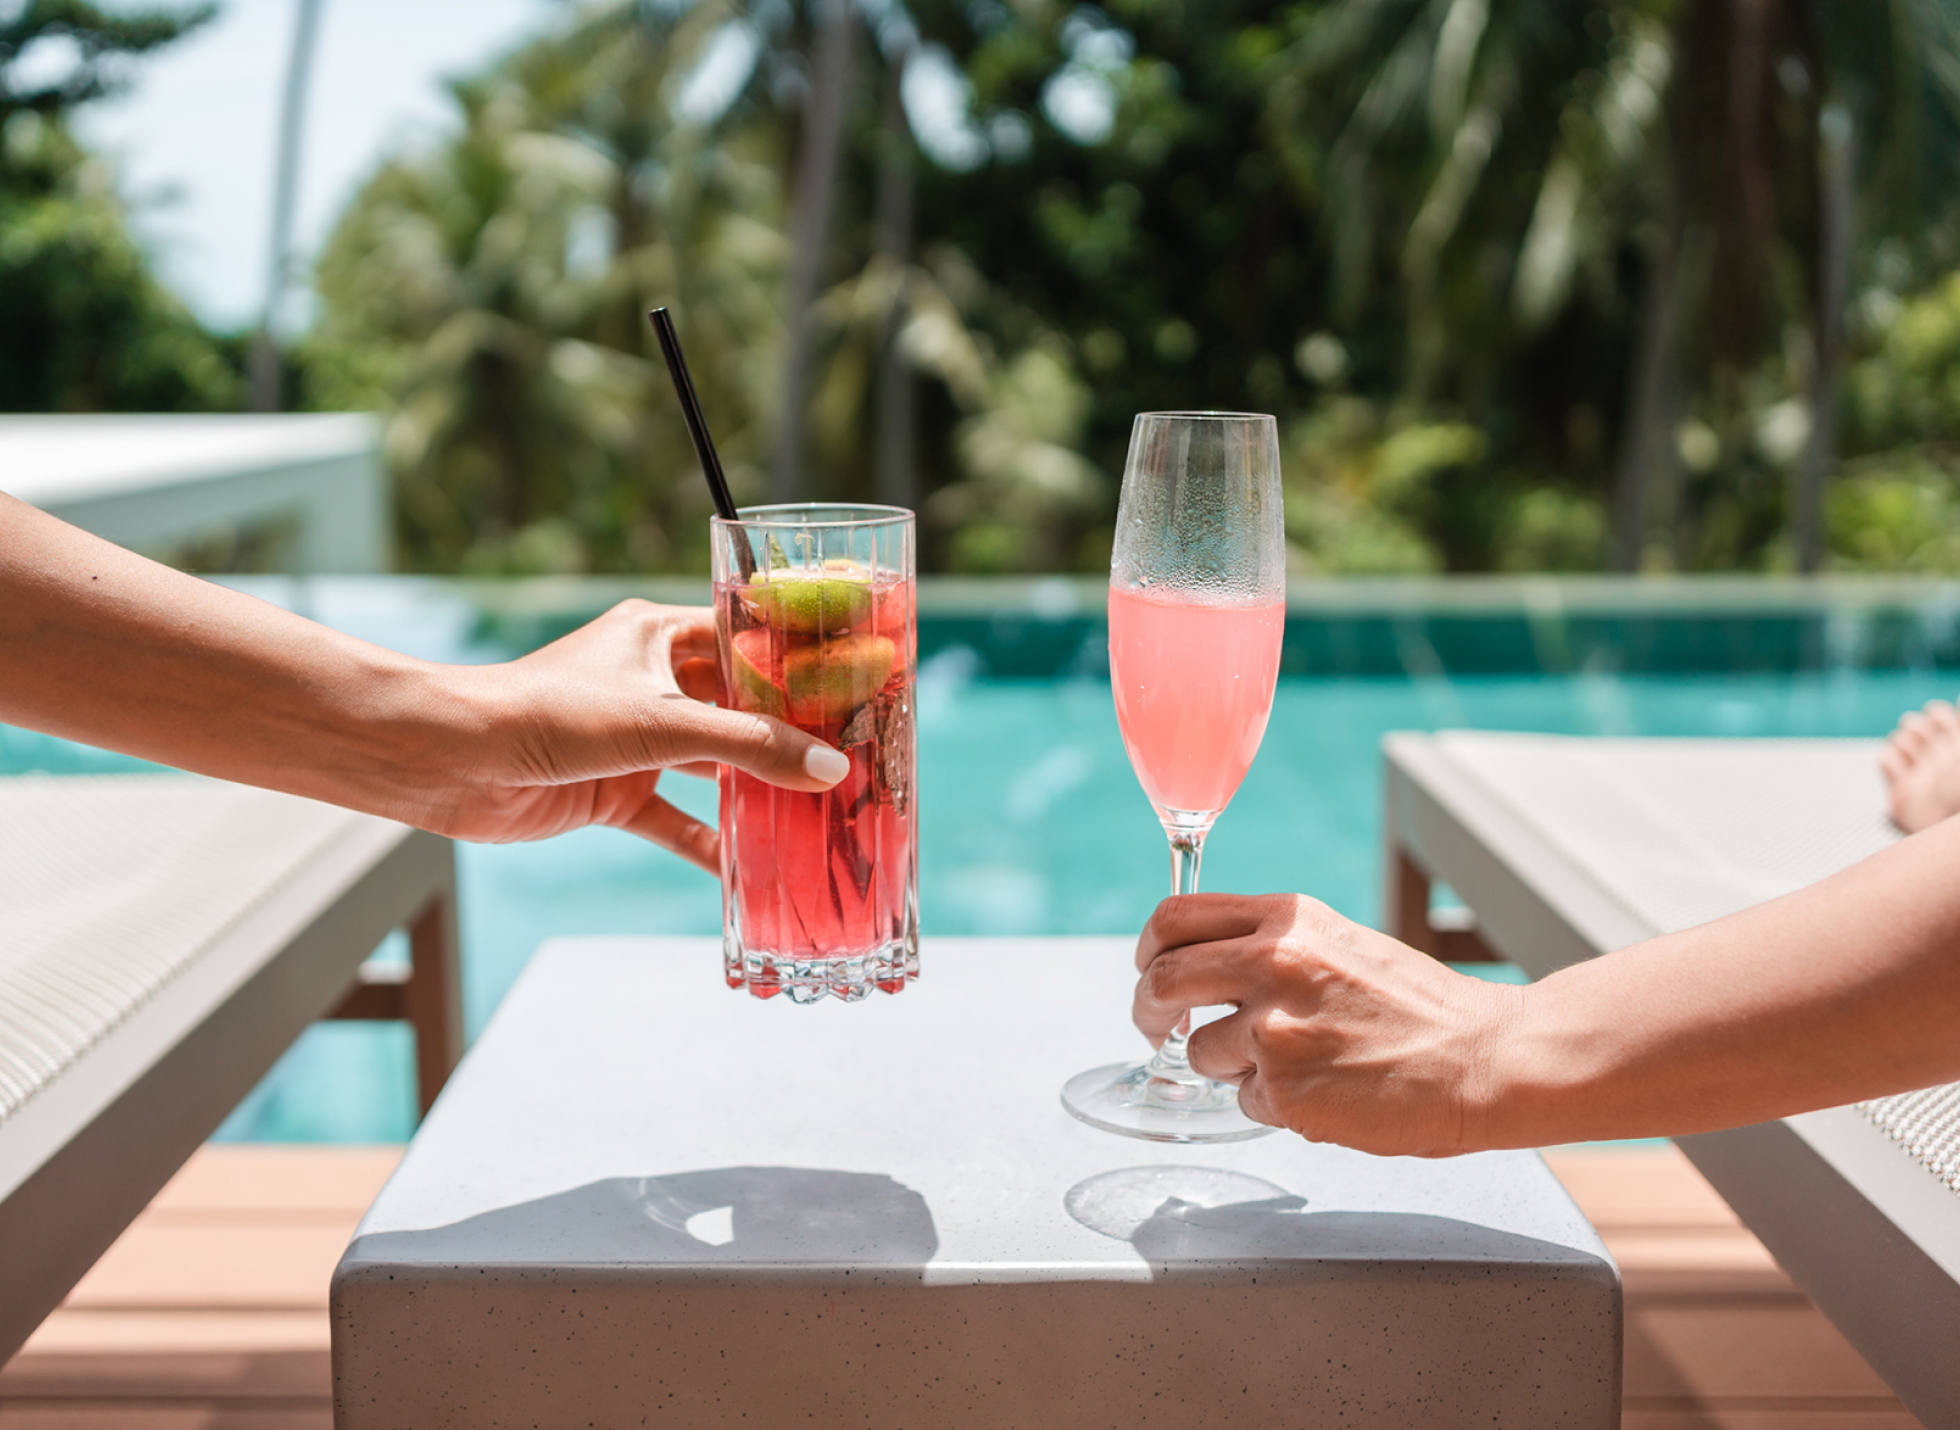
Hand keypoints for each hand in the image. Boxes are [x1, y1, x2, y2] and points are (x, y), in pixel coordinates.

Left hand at [425, 600, 848, 869]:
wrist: (453, 760)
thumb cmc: (547, 713)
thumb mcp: (661, 725)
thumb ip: (749, 748)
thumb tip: (827, 770)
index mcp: (659, 634)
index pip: (745, 640)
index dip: (795, 664)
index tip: (848, 687)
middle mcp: (649, 681)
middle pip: (735, 708)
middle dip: (785, 736)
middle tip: (845, 759)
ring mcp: (632, 739)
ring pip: (710, 765)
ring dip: (753, 790)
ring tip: (812, 814)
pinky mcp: (612, 789)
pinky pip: (674, 818)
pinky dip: (706, 843)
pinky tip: (747, 872)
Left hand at [1132, 893, 1523, 1155]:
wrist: (1482, 1059)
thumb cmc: (1419, 1008)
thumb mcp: (1338, 943)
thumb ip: (1271, 945)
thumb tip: (1202, 962)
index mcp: (1286, 920)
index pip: (1176, 917)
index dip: (1150, 949)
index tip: (1149, 969)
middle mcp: (1272, 964)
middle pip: (1163, 981)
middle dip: (1149, 1011)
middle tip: (1158, 1028)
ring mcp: (1274, 1030)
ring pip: (1199, 1051)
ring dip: (1230, 1066)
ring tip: (1298, 1064)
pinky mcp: (1284, 1091)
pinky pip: (1243, 1100)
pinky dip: (1272, 1104)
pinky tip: (1324, 1092)